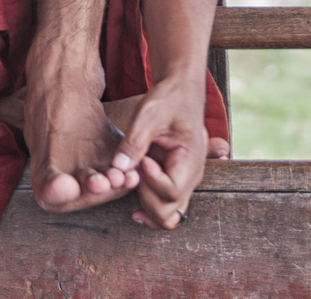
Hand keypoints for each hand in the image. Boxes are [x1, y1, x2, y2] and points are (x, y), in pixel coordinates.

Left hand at [108, 74, 215, 229]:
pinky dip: (151, 210)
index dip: (151, 182)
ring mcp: (185, 182)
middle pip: (169, 212)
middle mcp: (192, 177)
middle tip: (133, 171)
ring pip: (169, 217)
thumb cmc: (169, 100)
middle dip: (145, 198)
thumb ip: (135, 142)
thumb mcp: (149, 115)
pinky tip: (134, 204)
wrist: (181, 92)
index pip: (171, 192)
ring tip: (131, 186)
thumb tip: (119, 169)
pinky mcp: (175, 181)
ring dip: (147, 209)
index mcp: (191, 159)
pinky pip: (167, 208)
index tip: (142, 160)